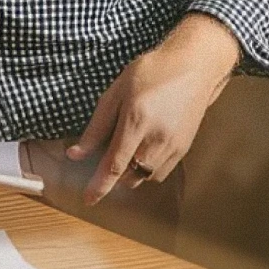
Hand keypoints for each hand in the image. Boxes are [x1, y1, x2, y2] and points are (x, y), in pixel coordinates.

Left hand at [66, 13, 240, 203]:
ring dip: (131, 171)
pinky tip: (143, 147)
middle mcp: (157, 138)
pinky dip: (147, 167)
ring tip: (127, 146)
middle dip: (115, 174)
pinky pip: (161, 171)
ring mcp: (174, 145)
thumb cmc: (150, 73)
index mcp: (136, 121)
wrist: (193, 67)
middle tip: (107, 155)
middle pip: (130, 176)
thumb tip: (75, 153)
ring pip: (146, 177)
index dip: (99, 186)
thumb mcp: (115, 93)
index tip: (88, 200)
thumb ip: (96, 127)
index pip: (114, 165)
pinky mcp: (185, 148)